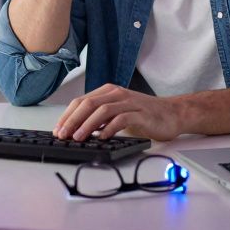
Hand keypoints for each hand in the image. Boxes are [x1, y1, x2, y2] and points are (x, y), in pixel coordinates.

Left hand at [54, 84, 183, 141]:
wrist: (172, 114)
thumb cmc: (144, 115)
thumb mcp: (117, 113)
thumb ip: (100, 118)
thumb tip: (78, 130)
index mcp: (108, 91)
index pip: (81, 101)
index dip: (67, 115)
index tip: (58, 129)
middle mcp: (116, 94)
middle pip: (88, 104)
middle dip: (72, 120)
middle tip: (62, 134)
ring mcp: (129, 102)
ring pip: (102, 110)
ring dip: (87, 125)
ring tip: (77, 137)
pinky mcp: (140, 113)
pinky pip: (121, 119)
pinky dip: (109, 129)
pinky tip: (102, 138)